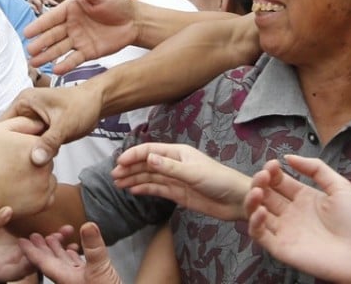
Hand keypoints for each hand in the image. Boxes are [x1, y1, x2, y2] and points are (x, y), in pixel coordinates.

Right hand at [0, 85, 104, 165]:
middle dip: (11, 150)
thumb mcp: (64, 124)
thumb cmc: (82, 106)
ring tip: (20, 170)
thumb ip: (50, 141)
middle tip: (10, 170)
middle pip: (9, 135)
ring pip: (21, 141)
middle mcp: (24, 110)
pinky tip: (34, 166)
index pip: (1, 124)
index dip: (0, 143)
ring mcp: (32, 120)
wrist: (98, 103)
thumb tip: (36, 160)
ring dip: (23, 153)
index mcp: (23, 102)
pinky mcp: (41, 129)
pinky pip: (32, 144)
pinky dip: (33, 153)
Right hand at [0, 117, 57, 216]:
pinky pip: (48, 196)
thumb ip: (23, 122)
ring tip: (17, 180)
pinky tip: (22, 191)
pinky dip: (38, 195)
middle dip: (36, 163)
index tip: (16, 154)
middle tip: (14, 168)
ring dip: (39, 179)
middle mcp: (45, 164)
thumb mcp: (0, 130)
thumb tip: (41, 123)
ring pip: (48, 178)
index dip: (30, 147)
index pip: (44, 142)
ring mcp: (45, 185)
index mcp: (36, 144)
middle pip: (48, 161)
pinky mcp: (42, 202)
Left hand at [18, 222, 123, 283]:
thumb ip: (94, 249)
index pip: (43, 263)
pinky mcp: (91, 282)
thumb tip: (87, 225)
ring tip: (53, 237)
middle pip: (51, 263)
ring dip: (58, 250)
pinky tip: (74, 251)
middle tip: (34, 234)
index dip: (32, 252)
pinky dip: (73, 257)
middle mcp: (69, 280)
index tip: (21, 241)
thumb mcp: (100, 271)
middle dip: (43, 248)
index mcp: (65, 279)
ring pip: (63, 264)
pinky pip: (77, 267)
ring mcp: (79, 281)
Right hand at [25, 0, 137, 73]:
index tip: (27, 32)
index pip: (51, 18)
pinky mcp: (88, 52)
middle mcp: (71, 25)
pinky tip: (56, 70)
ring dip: (47, 56)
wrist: (135, 22)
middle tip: (29, 50)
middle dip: (40, 43)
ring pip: (60, 49)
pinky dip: (65, 64)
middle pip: (53, 35)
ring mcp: (78, 40)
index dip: (39, 25)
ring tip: (35, 63)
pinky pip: (74, 59)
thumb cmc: (117, 4)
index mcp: (71, 9)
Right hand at [111, 143, 251, 221]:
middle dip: (130, 168)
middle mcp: (174, 164)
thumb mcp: (193, 173)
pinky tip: (132, 190)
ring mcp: (175, 179)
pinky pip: (157, 189)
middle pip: (147, 164)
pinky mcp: (178, 194)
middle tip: (114, 176)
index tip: (119, 162)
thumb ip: (169, 167)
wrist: (237, 200)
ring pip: (149, 177)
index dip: (134, 155)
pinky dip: (144, 189)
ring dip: (134, 179)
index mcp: (178, 153)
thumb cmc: (219, 180)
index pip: (150, 150)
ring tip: (118, 183)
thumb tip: (148, 158)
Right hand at [246, 156, 350, 283]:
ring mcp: (284, 230)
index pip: (279, 181)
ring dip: (251, 200)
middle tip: (262, 175)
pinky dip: (254, 222)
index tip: (272, 164)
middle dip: (259, 182)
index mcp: (303, 198)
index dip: (272, 172)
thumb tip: (288, 157)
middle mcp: (291, 213)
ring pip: (257, 212)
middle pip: (265, 194)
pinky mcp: (281, 248)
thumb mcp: (340, 186)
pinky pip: (260, 234)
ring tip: (258, 191)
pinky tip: (261, 211)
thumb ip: (316, 168)